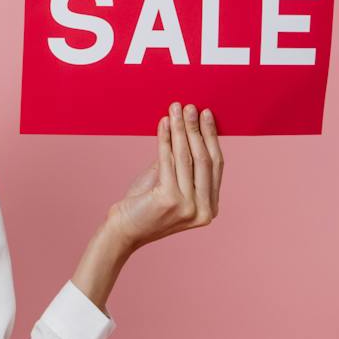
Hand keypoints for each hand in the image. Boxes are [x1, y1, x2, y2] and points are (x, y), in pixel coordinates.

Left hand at [105, 101, 223, 251]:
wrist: (123, 231)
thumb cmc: (143, 206)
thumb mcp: (168, 182)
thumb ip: (181, 163)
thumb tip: (186, 128)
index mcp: (210, 208)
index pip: (215, 165)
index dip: (211, 137)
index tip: (206, 115)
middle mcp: (204, 210)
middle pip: (204, 159)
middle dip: (197, 129)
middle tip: (191, 107)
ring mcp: (189, 207)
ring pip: (187, 157)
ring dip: (181, 129)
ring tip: (176, 109)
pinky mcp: (170, 200)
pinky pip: (168, 161)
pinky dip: (165, 139)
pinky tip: (163, 123)